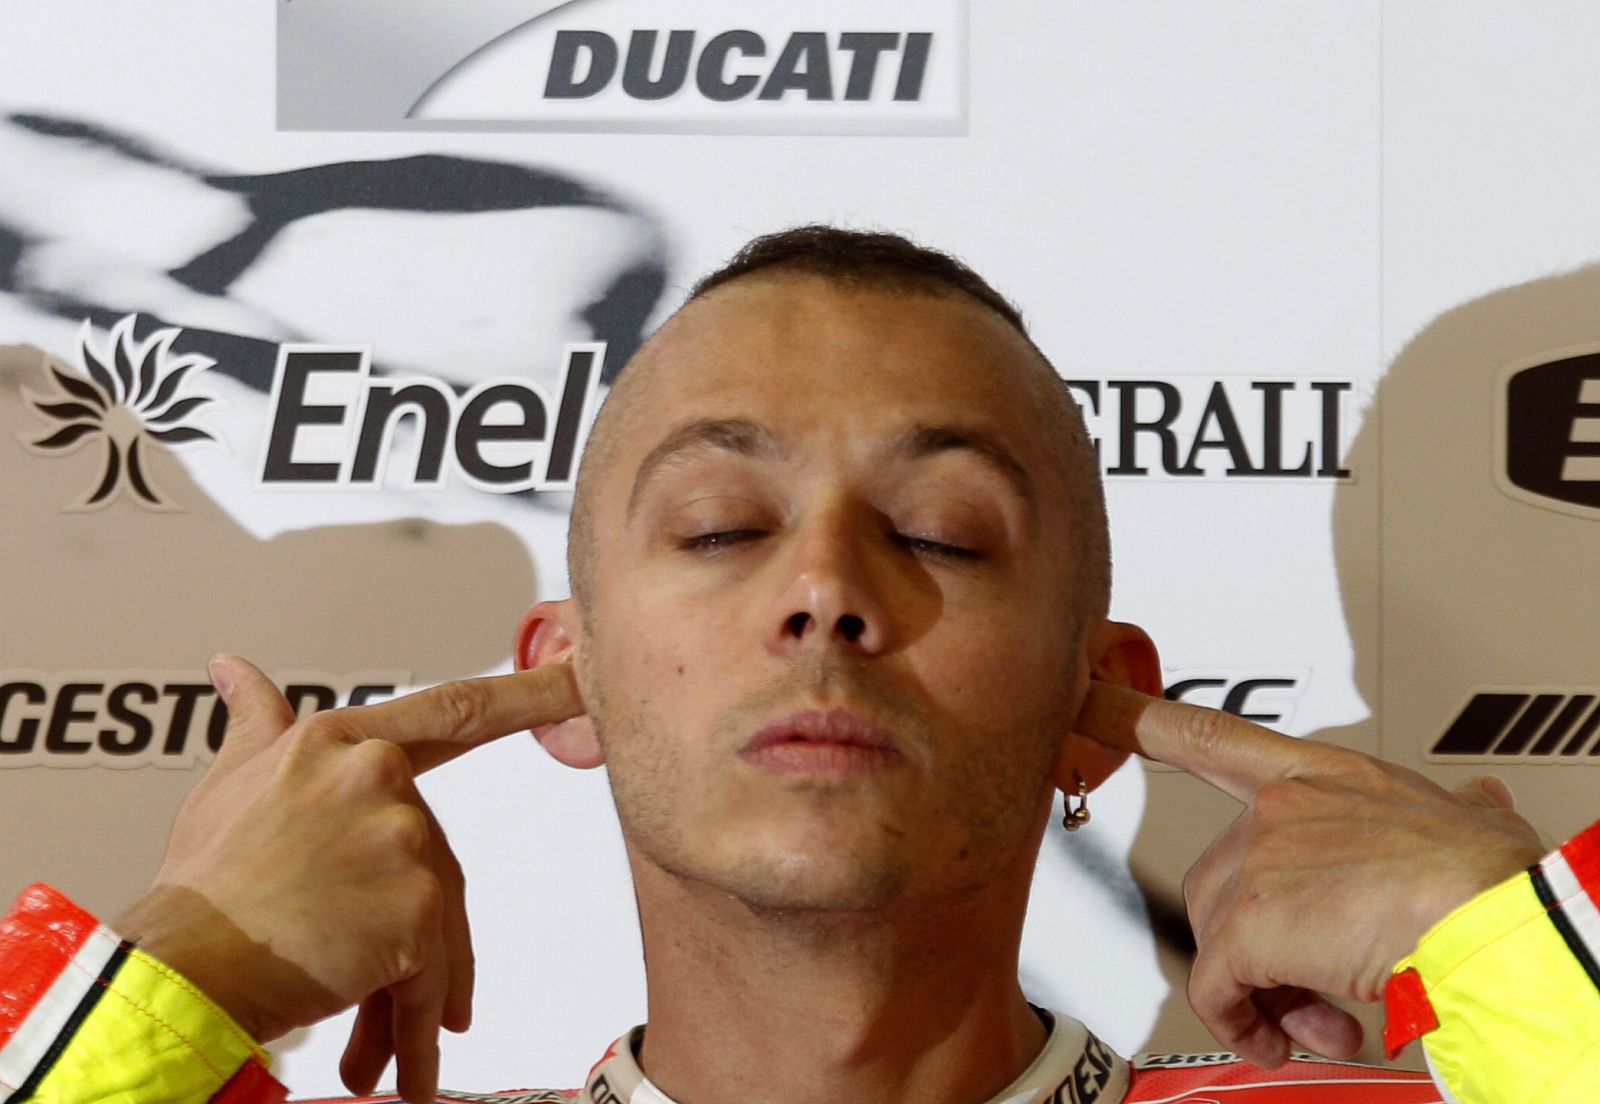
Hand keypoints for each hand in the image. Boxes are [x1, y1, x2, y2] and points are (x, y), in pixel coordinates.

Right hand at [115, 653, 582, 1102]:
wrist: (179, 966)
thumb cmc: (204, 882)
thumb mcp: (228, 781)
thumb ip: (253, 720)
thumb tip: (234, 670)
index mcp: (343, 740)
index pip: (455, 712)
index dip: (528, 693)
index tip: (582, 675)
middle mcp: (381, 778)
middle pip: (436, 861)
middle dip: (409, 929)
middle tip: (368, 980)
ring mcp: (403, 842)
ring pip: (438, 926)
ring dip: (411, 992)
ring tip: (375, 1046)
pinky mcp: (417, 912)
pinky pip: (432, 977)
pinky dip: (416, 1033)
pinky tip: (407, 1074)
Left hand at [1076, 682, 1544, 1066]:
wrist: (1501, 917)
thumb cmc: (1495, 876)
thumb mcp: (1473, 821)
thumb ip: (1454, 809)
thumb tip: (1478, 802)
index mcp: (1325, 773)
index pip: (1212, 735)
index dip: (1144, 718)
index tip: (1092, 701)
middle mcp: (1282, 807)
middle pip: (1219, 880)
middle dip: (1262, 943)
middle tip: (1313, 982)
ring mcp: (1261, 858)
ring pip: (1219, 937)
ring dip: (1266, 989)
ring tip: (1323, 1013)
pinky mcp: (1249, 921)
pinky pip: (1215, 988)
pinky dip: (1243, 1023)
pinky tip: (1281, 1036)